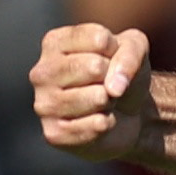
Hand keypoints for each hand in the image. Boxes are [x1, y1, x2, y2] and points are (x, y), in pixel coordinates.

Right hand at [34, 21, 161, 163]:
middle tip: (106, 85)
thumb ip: (129, 52)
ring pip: (98, 97)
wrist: (126, 113)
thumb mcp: (133, 47)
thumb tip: (114, 88)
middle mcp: (41, 73)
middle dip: (112, 77)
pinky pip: (97, 125)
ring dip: (110, 101)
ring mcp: (44, 105)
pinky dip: (108, 123)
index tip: (110, 59)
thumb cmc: (120, 72)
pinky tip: (98, 121)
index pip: (99, 40)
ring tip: (101, 102)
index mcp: (54, 44)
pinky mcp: (54, 134)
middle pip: (95, 67)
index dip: (116, 51)